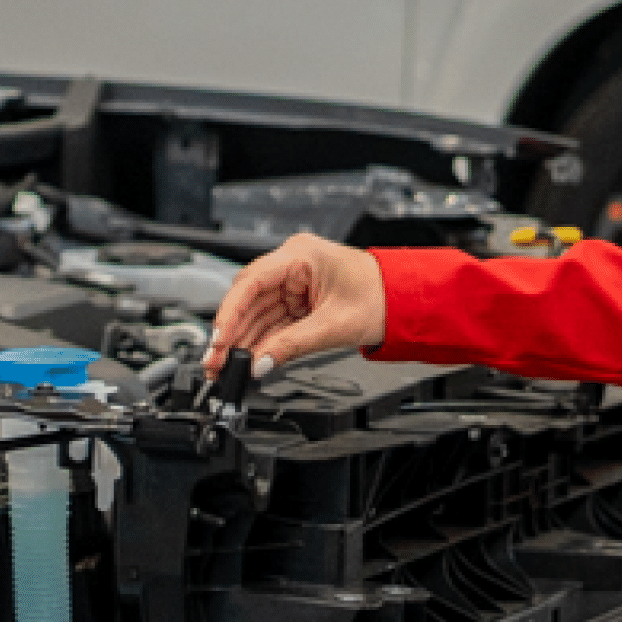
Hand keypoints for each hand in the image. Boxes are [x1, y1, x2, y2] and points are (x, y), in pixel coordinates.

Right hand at [204, 233, 386, 378]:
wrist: (406, 302)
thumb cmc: (382, 297)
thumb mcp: (332, 326)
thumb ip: (291, 346)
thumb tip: (260, 363)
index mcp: (301, 255)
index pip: (251, 282)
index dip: (229, 313)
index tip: (219, 339)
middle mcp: (293, 264)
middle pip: (249, 300)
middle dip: (231, 334)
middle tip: (216, 362)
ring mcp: (295, 282)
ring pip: (257, 313)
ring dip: (242, 342)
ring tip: (227, 367)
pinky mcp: (300, 300)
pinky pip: (272, 321)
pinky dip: (260, 341)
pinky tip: (248, 359)